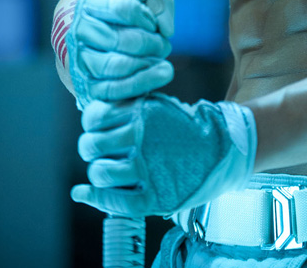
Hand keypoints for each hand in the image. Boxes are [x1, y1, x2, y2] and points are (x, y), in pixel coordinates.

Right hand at [66, 0, 174, 107]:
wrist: (105, 43)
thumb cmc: (130, 18)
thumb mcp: (148, 0)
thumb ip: (160, 5)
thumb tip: (165, 29)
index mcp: (90, 4)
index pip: (120, 7)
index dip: (144, 16)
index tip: (153, 23)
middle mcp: (79, 32)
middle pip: (119, 39)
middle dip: (150, 43)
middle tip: (163, 45)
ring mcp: (80, 61)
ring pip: (117, 66)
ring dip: (147, 65)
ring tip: (162, 63)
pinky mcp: (86, 88)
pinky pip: (114, 90)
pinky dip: (140, 84)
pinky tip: (155, 78)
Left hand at [71, 95, 256, 216]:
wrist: (223, 148)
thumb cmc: (185, 127)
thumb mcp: (159, 105)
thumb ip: (130, 108)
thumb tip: (94, 114)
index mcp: (143, 113)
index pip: (96, 116)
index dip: (91, 121)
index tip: (97, 125)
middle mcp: (142, 139)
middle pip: (91, 145)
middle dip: (90, 148)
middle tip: (98, 150)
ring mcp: (148, 169)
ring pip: (100, 172)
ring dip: (97, 171)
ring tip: (104, 169)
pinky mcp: (155, 195)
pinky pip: (117, 201)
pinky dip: (96, 197)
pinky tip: (83, 192)